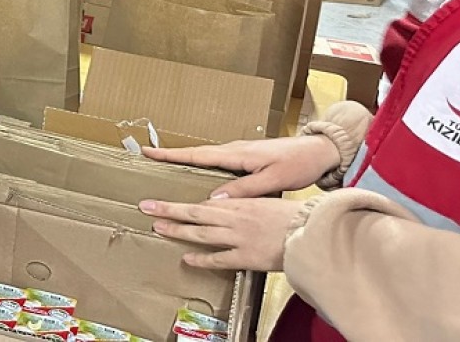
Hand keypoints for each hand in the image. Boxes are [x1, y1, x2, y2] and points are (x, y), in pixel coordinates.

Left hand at [139, 197, 307, 271]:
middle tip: (146, 207)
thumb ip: (247, 203)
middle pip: (194, 213)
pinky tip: (187, 258)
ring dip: (178, 230)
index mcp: (240, 203)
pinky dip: (202, 259)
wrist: (313, 231)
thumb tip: (229, 204)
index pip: (204, 202)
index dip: (181, 203)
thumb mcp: (269, 201)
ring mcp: (238, 237)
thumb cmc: (296, 216)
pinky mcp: (246, 256)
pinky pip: (219, 258)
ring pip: (201, 233)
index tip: (163, 201)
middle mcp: (234, 218)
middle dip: (168, 210)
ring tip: (158, 228)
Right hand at [143, 135, 341, 198]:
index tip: (149, 152)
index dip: (172, 155)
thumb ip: (245, 189)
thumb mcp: (273, 180)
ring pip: (206, 156)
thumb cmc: (298, 164)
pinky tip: (201, 172)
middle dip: (172, 155)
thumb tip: (215, 198)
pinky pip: (217, 159)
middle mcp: (234, 150)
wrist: (318, 151)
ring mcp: (240, 152)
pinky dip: (202, 163)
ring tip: (167, 165)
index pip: (197, 155)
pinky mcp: (247, 157)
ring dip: (186, 159)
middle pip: (196, 153)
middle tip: (148, 156)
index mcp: (236, 154)